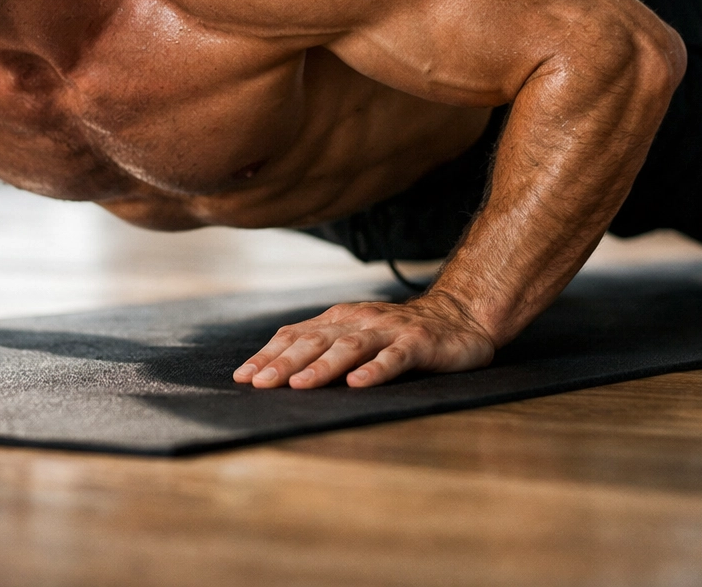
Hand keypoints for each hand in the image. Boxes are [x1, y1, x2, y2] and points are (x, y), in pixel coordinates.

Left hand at [232, 291, 495, 388]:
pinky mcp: (417, 343)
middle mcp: (358, 320)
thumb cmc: (398, 334)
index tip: (242, 377)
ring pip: (349, 347)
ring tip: (300, 385)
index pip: (295, 335)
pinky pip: (393, 358)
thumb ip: (323, 347)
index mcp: (338, 319)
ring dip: (323, 366)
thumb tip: (274, 373)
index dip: (267, 354)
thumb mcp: (356, 334)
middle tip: (259, 384)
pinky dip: (374, 371)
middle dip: (284, 363)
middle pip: (315, 341)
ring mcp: (388, 330)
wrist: (459, 317)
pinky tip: (358, 384)